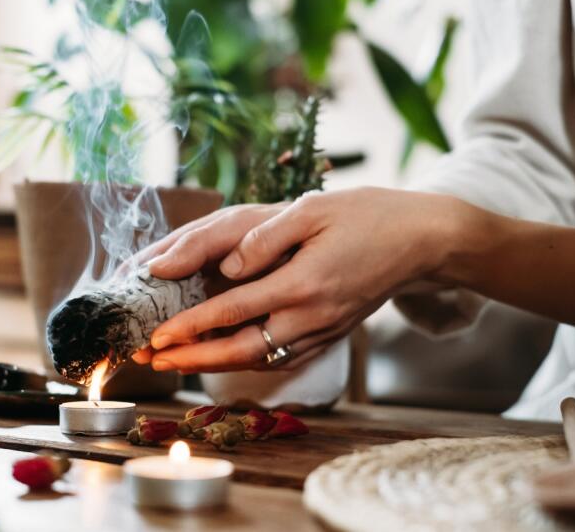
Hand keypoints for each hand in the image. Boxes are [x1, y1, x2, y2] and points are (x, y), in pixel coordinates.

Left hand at [144, 187, 469, 372]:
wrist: (421, 242)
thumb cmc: (366, 216)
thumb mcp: (314, 210)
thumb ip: (266, 236)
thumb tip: (228, 264)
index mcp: (303, 283)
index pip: (234, 311)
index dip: (191, 325)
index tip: (158, 335)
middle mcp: (312, 315)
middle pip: (241, 350)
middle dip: (193, 358)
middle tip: (154, 359)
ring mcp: (323, 330)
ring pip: (261, 360)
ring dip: (215, 365)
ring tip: (177, 363)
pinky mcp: (331, 335)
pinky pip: (283, 358)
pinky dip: (248, 362)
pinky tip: (225, 357)